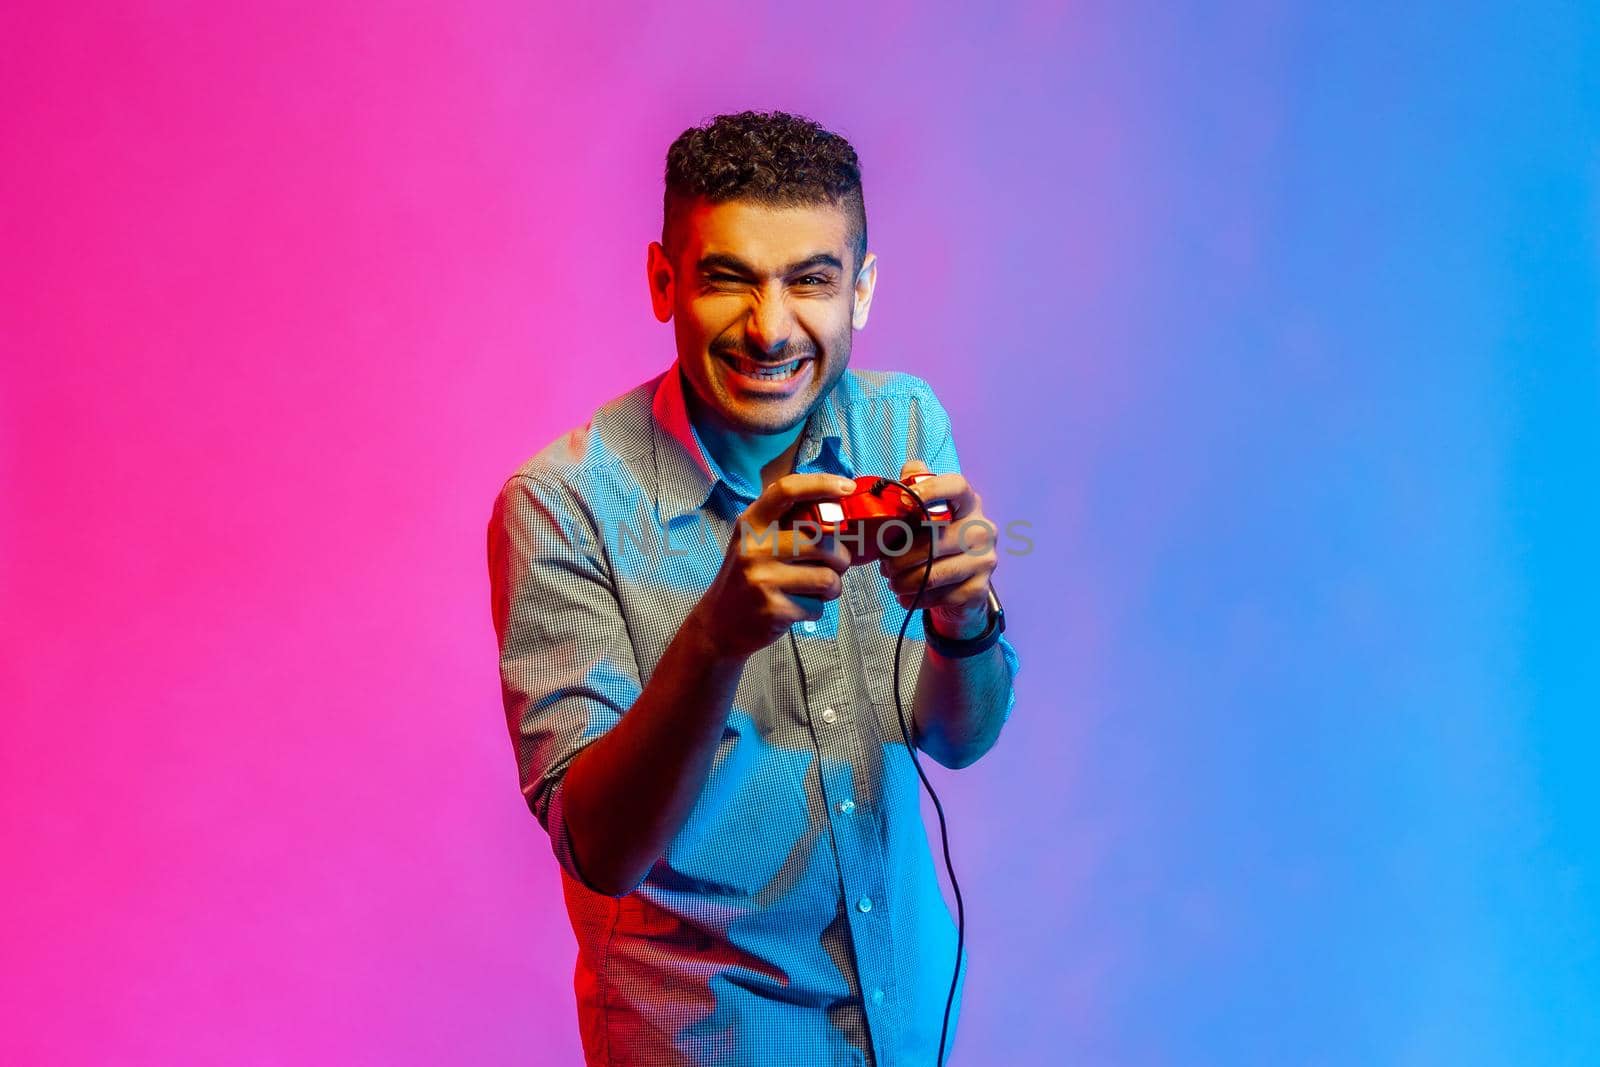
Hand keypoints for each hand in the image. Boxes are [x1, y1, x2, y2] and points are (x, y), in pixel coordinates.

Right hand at [687, 473, 856, 658]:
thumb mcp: (755, 542)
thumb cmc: (747, 579)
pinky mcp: (773, 609)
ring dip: (832, 587)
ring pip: (827, 577)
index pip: (787, 491)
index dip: (821, 484)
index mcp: (752, 523)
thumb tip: (837, 510)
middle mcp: (754, 547)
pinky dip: (815, 609)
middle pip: (823, 541)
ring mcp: (762, 578)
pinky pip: (817, 606)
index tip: (847, 487)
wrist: (718, 624)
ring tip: (818, 589)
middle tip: (836, 565)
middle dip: (841, 557)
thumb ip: (786, 525)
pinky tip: (798, 607)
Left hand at [877, 459, 997, 640]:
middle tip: (884, 563)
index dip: (931, 490)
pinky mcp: (978, 589)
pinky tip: (905, 595)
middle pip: (934, 539)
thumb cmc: (936, 544)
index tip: (904, 500)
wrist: (960, 587)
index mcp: (969, 503)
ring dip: (903, 580)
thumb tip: (906, 473)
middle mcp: (982, 529)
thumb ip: (916, 487)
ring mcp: (985, 560)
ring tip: (892, 580)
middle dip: (900, 556)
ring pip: (933, 572)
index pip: (956, 487)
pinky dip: (914, 598)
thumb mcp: (926, 514)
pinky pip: (938, 595)